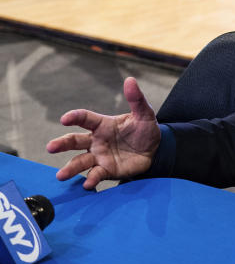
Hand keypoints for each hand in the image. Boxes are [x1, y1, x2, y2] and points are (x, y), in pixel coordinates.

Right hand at [46, 77, 161, 189]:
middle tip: (50, 148)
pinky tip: (88, 183)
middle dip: (61, 144)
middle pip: (74, 141)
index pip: (84, 118)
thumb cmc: (144, 130)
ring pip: (79, 161)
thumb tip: (130, 80)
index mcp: (102, 124)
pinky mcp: (106, 170)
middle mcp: (96, 141)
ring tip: (60, 175)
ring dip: (70, 168)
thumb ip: (136, 99)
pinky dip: (91, 179)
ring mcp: (99, 156)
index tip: (65, 119)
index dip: (74, 117)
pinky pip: (95, 174)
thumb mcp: (144, 114)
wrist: (155, 150)